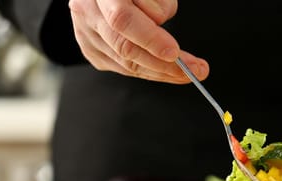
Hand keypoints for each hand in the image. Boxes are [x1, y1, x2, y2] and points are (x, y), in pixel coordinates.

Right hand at [68, 0, 208, 83]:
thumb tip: (162, 33)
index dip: (150, 39)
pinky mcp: (91, 50)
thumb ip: (158, 3)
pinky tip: (167, 71)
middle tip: (196, 69)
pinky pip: (124, 68)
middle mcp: (87, 12)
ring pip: (126, 64)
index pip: (123, 20)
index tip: (176, 52)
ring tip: (189, 72)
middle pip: (125, 48)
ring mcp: (85, 33)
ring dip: (162, 73)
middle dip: (165, 65)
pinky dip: (149, 72)